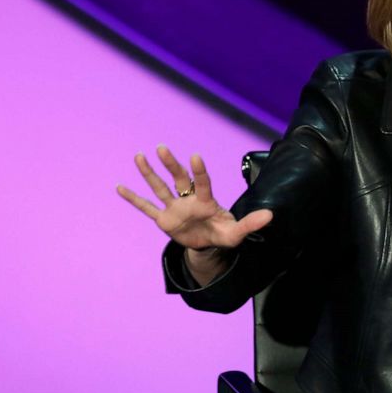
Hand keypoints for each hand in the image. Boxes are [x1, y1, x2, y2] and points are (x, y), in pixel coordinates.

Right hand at [117, 145, 272, 269]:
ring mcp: (174, 208)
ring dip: (149, 173)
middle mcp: (188, 200)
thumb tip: (271, 215)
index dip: (199, 171)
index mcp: (206, 202)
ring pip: (160, 188)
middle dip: (170, 165)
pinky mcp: (164, 219)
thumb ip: (250, 223)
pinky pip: (146, 208)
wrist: (208, 244)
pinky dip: (134, 199)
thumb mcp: (237, 232)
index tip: (194, 156)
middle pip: (178, 179)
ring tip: (139, 156)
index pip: (202, 183)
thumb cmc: (224, 233)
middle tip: (162, 148)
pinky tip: (119, 187)